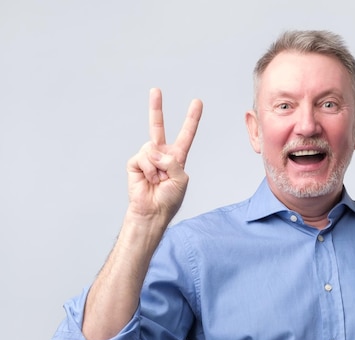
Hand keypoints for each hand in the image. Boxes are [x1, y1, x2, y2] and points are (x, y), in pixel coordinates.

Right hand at [126, 88, 202, 221]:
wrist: (152, 212)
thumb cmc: (169, 199)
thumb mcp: (180, 179)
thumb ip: (172, 162)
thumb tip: (154, 151)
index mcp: (177, 157)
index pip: (186, 134)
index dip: (191, 119)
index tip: (197, 102)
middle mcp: (161, 154)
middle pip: (158, 127)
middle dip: (156, 108)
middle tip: (155, 90)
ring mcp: (147, 157)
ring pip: (152, 148)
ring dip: (157, 167)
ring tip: (157, 180)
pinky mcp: (135, 163)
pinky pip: (144, 157)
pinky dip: (148, 169)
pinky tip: (148, 180)